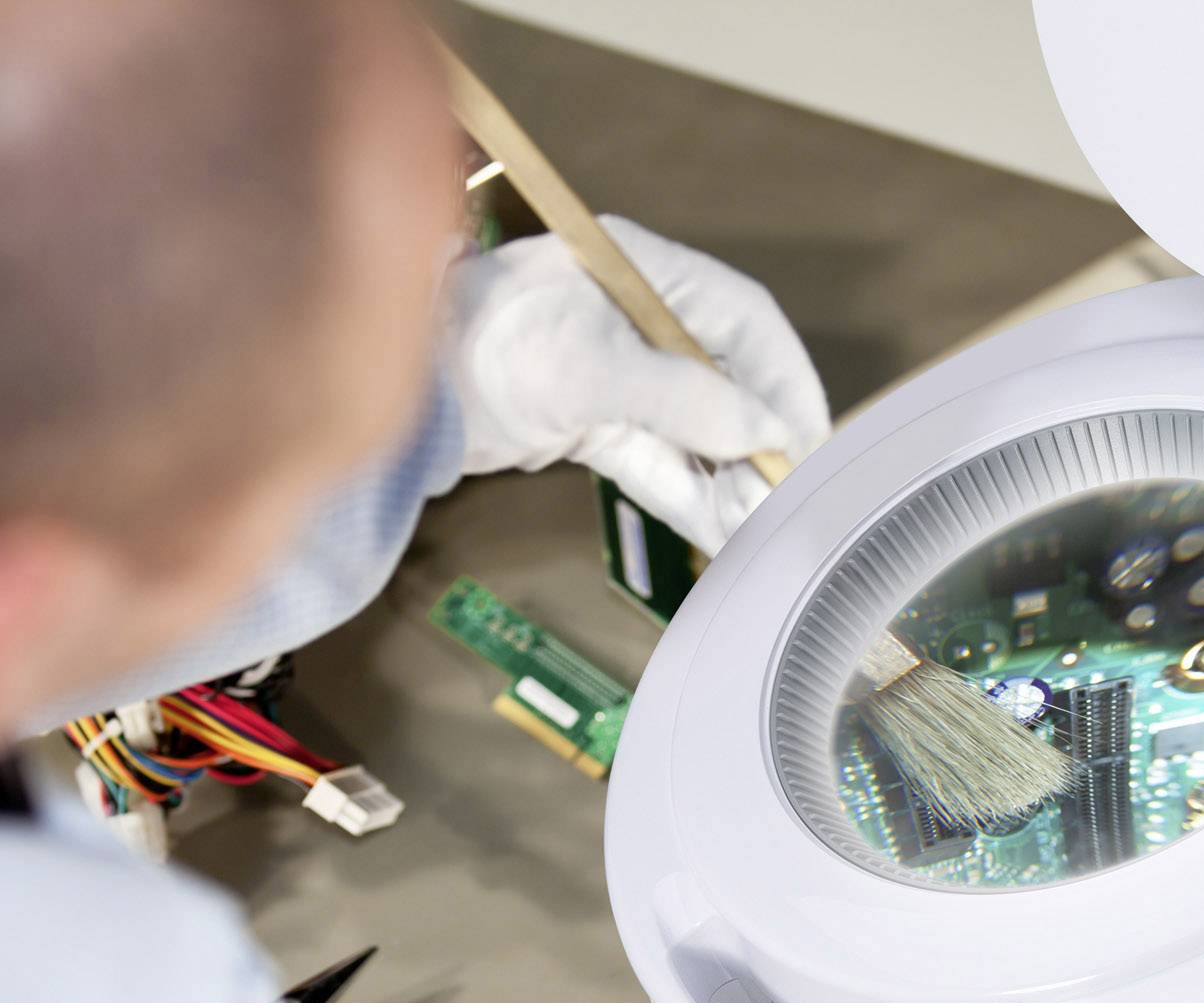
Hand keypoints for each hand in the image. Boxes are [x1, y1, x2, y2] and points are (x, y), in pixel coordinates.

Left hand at [442, 216, 829, 553]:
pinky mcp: (589, 422)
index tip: (806, 436)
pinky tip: (717, 526)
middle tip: (780, 493)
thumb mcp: (588, 369)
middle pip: (726, 379)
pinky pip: (654, 461)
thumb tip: (758, 431)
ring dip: (724, 476)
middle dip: (758, 439)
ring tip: (751, 520)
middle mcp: (636, 319)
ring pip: (693, 429)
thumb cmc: (479, 348)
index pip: (744, 320)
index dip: (784, 377)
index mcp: (643, 275)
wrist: (398, 389)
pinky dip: (685, 492)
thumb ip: (679, 399)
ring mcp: (613, 374)